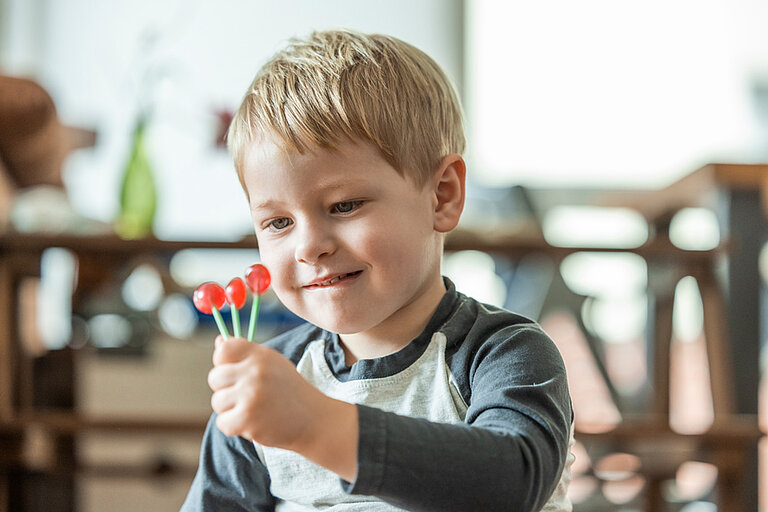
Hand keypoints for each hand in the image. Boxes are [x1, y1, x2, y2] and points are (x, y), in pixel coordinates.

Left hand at [207, 337, 358, 479]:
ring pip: (217, 401)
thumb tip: (218, 342)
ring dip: (231, 409)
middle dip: (226, 389)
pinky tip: (253, 423)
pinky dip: (234, 427)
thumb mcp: (272, 364)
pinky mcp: (247, 419)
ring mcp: (250, 395)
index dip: (224, 363)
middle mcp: (255, 372)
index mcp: (260, 355)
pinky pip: (222, 423)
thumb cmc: (290, 391)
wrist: (313, 420)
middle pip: (214, 377)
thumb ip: (245, 354)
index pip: (223, 351)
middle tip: (248, 395)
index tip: (236, 372)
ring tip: (254, 409)